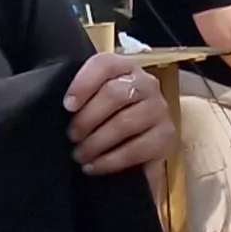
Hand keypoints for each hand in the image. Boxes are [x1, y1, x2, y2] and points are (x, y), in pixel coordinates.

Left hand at [65, 48, 172, 175]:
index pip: (104, 65)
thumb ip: (80, 98)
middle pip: (115, 94)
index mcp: (124, 67)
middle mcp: (146, 84)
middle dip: (87, 119)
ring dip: (97, 142)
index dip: (83, 83)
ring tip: (80, 155)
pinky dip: (111, 161)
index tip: (67, 106)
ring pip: (125, 123)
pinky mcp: (166, 138)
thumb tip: (64, 109)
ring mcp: (159, 110)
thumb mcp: (92, 100)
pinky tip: (94, 166)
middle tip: (71, 137)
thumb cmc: (107, 116)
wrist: (139, 140)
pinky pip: (136, 149)